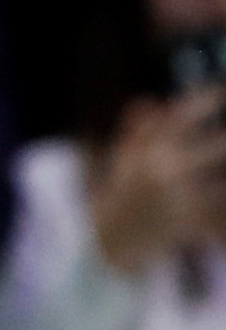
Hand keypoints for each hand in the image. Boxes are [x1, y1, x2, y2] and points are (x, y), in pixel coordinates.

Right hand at [88, 90, 225, 273]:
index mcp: (147, 149)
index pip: (182, 116)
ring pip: (224, 180)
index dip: (206, 99)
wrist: (114, 240)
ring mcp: (180, 195)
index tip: (222, 89)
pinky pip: (218, 206)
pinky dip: (222, 204)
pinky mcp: (190, 220)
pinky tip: (220, 195)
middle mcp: (165, 168)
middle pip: (217, 146)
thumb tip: (150, 101)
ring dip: (225, 171)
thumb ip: (139, 131)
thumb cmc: (122, 194)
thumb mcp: (124, 159)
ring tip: (225, 165)